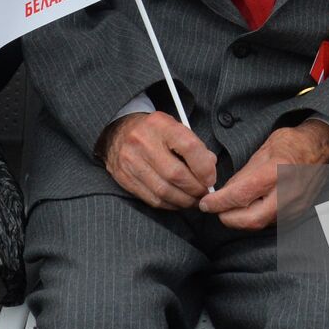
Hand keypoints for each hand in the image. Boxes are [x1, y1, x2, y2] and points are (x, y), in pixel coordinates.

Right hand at [102, 111, 216, 208]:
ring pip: (164, 191)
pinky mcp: (124, 178)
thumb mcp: (173, 127)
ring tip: (194, 199)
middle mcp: (143, 142)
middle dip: (196, 188)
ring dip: (184, 200)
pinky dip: (170, 204)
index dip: (204, 167)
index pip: (189, 147)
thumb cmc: (153, 132)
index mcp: (160, 124)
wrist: (117, 132)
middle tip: (205, 192)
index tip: (211, 177)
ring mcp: (131, 161)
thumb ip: (194, 146)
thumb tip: (209, 170)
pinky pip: (153, 199)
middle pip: (176, 174)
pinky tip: (178, 201)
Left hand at [198, 119, 328, 229]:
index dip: (220, 201)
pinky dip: (254, 217)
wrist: (323, 150)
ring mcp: (294, 206)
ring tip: (228, 207)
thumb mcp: (264, 149)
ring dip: (240, 219)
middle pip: (251, 219)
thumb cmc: (294, 144)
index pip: (242, 194)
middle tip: (215, 208)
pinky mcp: (296, 214)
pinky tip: (247, 208)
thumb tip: (225, 191)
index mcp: (277, 171)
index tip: (206, 203)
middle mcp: (288, 193)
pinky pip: (270, 222)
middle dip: (228, 217)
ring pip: (260, 223)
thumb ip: (244, 173)